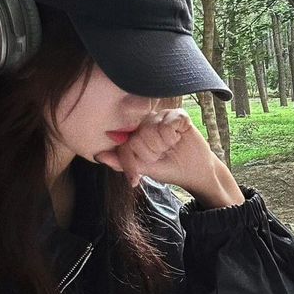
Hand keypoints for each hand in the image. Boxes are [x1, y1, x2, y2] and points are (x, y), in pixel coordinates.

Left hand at [94, 108, 243, 207]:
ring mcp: (163, 116)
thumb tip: (98, 156)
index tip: (136, 179)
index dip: (131, 162)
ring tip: (171, 146)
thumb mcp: (144, 168)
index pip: (126, 143)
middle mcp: (147, 121)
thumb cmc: (168, 168)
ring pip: (154, 128)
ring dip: (164, 144)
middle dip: (151, 153)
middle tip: (161, 156)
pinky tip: (179, 137)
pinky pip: (170, 123)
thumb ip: (122, 162)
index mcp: (136, 133)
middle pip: (140, 136)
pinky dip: (175, 134)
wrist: (195, 172)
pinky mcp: (179, 115)